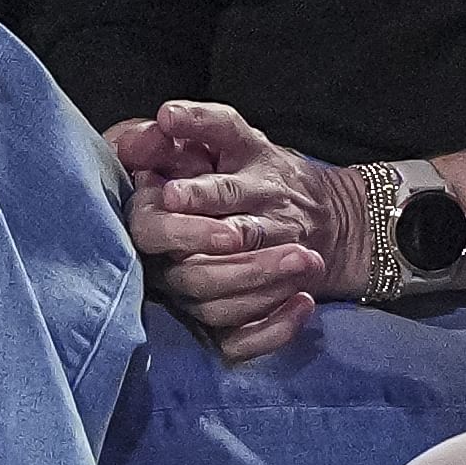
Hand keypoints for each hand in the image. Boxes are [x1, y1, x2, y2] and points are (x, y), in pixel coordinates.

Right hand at [117, 101, 370, 361]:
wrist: (298, 205)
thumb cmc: (248, 168)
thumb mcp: (231, 138)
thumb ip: (201, 124)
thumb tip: (167, 118)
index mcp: (155, 217)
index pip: (153, 234)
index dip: (189, 234)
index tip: (232, 232)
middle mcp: (167, 264)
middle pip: (192, 279)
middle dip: (248, 269)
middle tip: (303, 253)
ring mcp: (192, 299)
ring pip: (218, 311)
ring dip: (268, 292)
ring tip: (312, 264)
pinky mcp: (219, 329)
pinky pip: (237, 346)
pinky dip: (272, 331)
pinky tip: (304, 305)